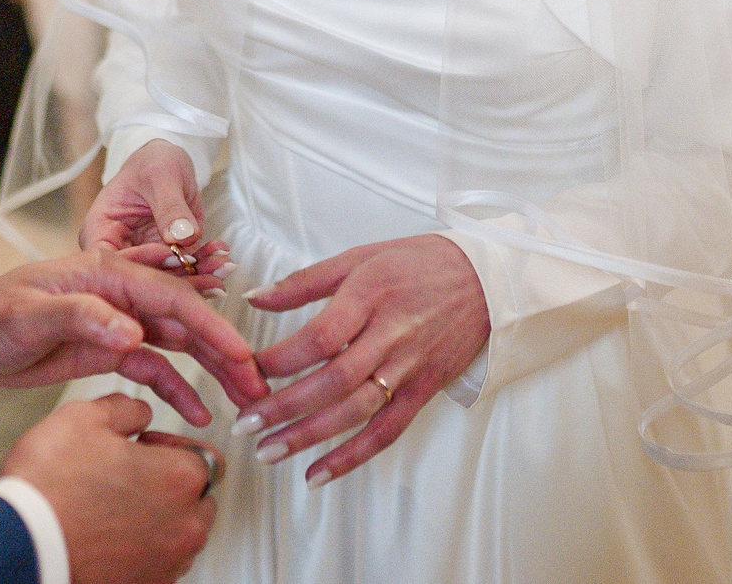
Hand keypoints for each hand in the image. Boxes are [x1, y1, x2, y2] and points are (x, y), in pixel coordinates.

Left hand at [0, 248, 267, 418]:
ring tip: (246, 399)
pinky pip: (153, 369)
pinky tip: (200, 412)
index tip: (241, 354)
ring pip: (178, 345)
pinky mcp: (108, 350)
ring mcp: (117, 323)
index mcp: (107, 273)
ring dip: (213, 370)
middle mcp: (120, 294)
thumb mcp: (31, 315)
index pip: (172, 296)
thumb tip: (132, 331)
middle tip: (259, 384)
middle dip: (226, 351)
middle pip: (186, 320)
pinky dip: (178, 389)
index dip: (212, 324)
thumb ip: (82, 316)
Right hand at [0, 394, 215, 583]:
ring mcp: (166, 563)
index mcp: (179, 478)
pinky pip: (159, 563)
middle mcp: (184, 526)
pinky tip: (109, 535)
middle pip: (197, 497)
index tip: (145, 447)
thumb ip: (125, 408)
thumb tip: (137, 413)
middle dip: (170, 483)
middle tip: (130, 475)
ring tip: (114, 506)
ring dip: (158, 517)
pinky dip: (142, 549)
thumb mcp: (83, 417)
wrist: (20, 544)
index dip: (169, 445)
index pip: (203, 455)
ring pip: (180, 532)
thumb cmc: (49, 488)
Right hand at [80, 139, 234, 294]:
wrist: (168, 163)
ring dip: (198, 276)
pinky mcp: (167, 261)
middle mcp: (118, 250)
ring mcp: (143, 258)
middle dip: (177, 277)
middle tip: (210, 274)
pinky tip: (223, 256)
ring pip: (166, 280)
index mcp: (100, 229)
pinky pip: (185, 271)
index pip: (112, 259)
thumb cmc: (153, 163)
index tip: (173, 255)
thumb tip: (181, 236)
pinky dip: (206, 266)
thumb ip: (170, 206)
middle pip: (139, 278)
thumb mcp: (160, 175)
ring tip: (224, 265)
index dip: (141, 262)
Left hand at [233, 235, 489, 486]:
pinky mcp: (423, 392)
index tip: (247, 369)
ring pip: (355, 411)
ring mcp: (409, 368)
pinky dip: (351, 457)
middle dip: (285, 406)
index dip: (280, 358)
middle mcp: (390, 335)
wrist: (486, 281)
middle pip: (333, 380)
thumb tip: (254, 298)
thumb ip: (305, 280)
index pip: (320, 337)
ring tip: (267, 452)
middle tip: (245, 424)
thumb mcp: (360, 257)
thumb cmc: (418, 263)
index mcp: (370, 296)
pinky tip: (316, 474)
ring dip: (309, 436)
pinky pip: (386, 432)